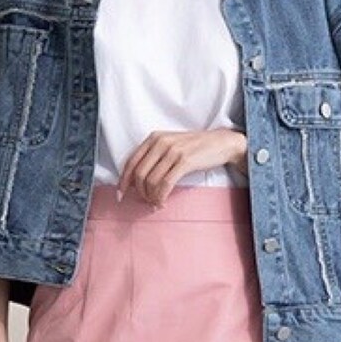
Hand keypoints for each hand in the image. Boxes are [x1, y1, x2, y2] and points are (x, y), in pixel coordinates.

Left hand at [117, 127, 247, 206]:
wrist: (220, 143)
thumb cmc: (194, 148)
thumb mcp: (170, 146)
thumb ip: (154, 157)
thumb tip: (137, 181)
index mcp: (154, 138)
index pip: (131, 162)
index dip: (123, 182)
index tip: (120, 196)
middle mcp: (161, 142)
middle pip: (139, 174)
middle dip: (139, 193)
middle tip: (146, 202)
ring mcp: (173, 151)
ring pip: (151, 181)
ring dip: (151, 197)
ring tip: (156, 203)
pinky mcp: (184, 161)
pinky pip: (165, 184)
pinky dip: (161, 197)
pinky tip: (162, 202)